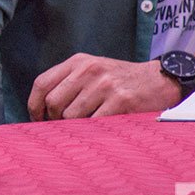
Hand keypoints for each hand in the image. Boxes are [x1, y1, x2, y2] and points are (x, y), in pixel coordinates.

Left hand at [27, 53, 179, 120]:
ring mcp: (105, 85)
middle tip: (63, 128)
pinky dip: (92, 132)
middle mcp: (89, 70)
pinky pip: (95, 124)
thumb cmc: (122, 80)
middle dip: (54, 120)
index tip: (37, 119)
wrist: (161, 79)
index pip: (42, 83)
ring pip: (72, 116)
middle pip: (53, 102)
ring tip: (83, 130)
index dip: (34, 105)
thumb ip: (69, 82)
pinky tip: (99, 132)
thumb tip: (43, 109)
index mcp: (78, 62)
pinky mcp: (121, 101)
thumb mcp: (93, 70)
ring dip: (74, 128)